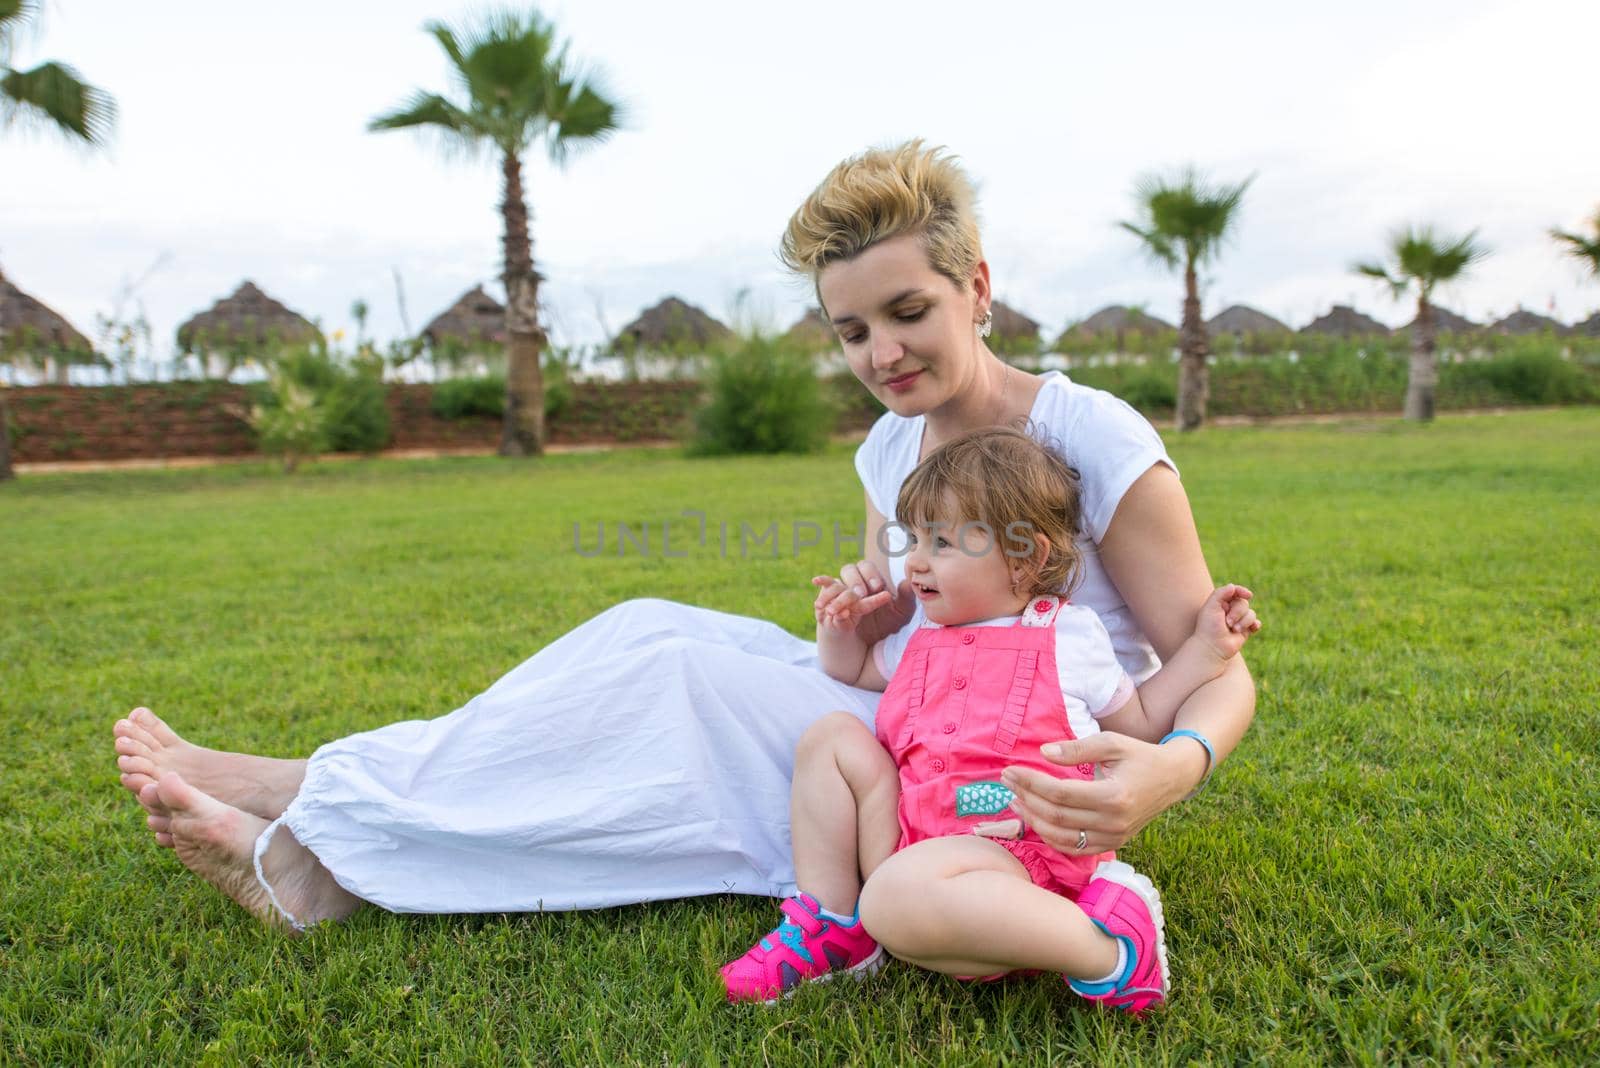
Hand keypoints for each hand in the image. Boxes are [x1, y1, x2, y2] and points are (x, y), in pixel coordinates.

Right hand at [812, 559, 914, 643]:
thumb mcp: (901, 613)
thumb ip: (905, 597)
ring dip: (836, 590)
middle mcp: (855, 581)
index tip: (877, 587)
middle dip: (855, 581)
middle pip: (850, 571)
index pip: (867, 567)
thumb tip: (907, 582)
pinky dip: (821, 582)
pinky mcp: (830, 599)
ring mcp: (841, 589)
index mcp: (872, 580)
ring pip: (836, 582)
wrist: (872, 640)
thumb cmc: (888, 623)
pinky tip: (816, 581)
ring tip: (838, 605)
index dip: (871, 575)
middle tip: (860, 593)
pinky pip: (824, 588)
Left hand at [1000, 732, 1197, 853]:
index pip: (1060, 793)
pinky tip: (1035, 820)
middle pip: (1056, 816)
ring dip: (1032, 820)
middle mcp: (1114, 822)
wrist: (1172, 779)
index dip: (1030, 782)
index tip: (1010, 770)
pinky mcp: (1112, 844)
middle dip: (1026, 798)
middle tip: (1007, 782)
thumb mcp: (1111, 743)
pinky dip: (1050, 837)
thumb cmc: (1140, 756)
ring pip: (1061, 837)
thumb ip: (1077, 748)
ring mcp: (1114, 837)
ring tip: (1015, 801)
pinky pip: (1074, 848)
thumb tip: (1043, 753)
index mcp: (1114, 796)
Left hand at [1194, 583, 1259, 661]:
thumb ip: (1220, 593)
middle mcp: (1229, 610)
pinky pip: (1256, 623)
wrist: (1212, 648)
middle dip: (1238, 612)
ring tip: (1234, 630)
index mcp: (1220, 603)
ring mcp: (1238, 620)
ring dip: (1244, 622)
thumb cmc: (1208, 627)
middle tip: (1228, 623)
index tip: (1248, 595)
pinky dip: (1255, 625)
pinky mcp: (1245, 630)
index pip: (1234, 592)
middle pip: (1243, 603)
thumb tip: (1233, 586)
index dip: (1241, 591)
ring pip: (1251, 613)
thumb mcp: (1211, 607)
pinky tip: (1253, 628)